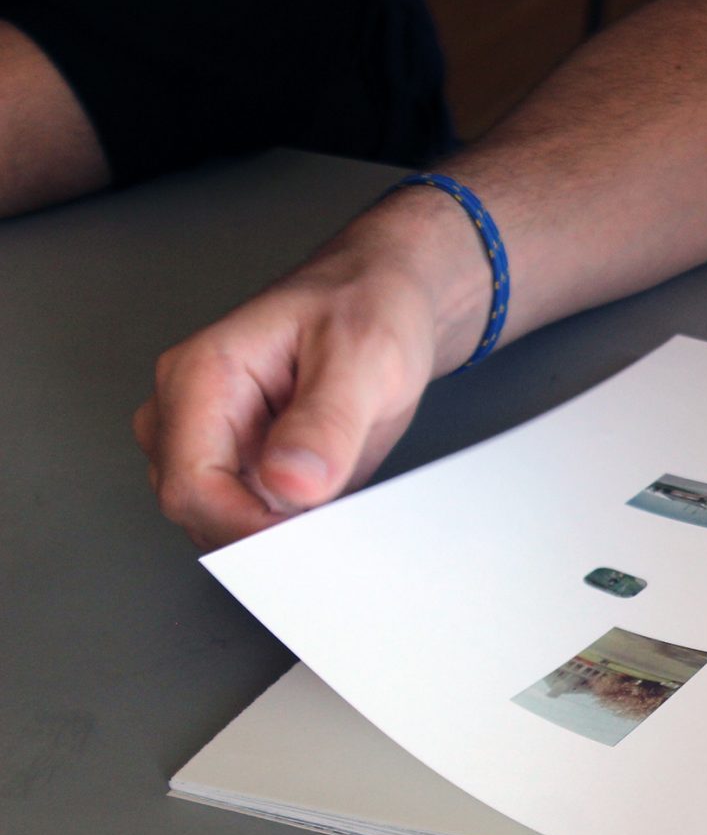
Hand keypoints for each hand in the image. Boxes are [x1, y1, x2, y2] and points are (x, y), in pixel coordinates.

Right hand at [135, 190, 485, 548]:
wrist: (387, 297)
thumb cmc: (370, 306)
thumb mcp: (364, 356)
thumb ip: (326, 422)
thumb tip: (290, 483)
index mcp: (201, 377)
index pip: (190, 486)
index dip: (246, 527)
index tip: (308, 537)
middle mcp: (190, 412)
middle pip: (197, 511)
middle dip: (263, 533)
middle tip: (338, 522)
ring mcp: (213, 441)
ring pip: (221, 522)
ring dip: (280, 532)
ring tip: (342, 499)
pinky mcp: (243, 463)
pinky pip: (254, 516)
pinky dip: (294, 526)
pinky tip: (335, 504)